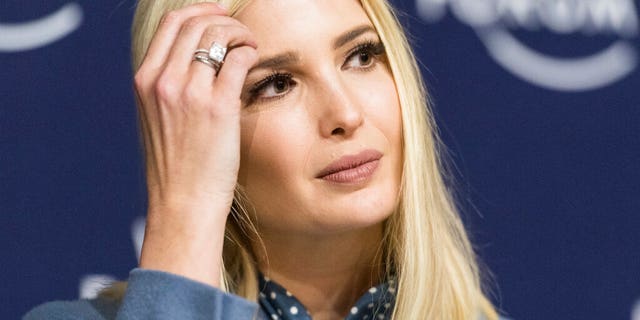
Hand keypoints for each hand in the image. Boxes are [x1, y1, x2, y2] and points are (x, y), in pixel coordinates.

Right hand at [133, 3, 257, 285]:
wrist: (182, 204)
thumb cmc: (176, 168)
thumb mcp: (157, 121)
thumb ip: (168, 89)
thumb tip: (193, 63)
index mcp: (145, 82)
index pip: (171, 25)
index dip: (198, 11)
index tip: (218, 14)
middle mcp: (163, 82)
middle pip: (195, 22)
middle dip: (223, 18)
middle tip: (241, 31)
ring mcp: (189, 93)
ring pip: (217, 35)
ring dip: (239, 33)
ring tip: (251, 45)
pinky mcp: (217, 108)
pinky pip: (238, 59)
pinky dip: (250, 51)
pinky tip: (256, 60)